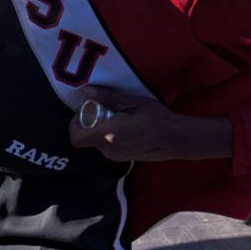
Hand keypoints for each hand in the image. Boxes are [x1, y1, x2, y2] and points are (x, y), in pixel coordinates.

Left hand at [68, 86, 231, 161]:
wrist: (177, 139)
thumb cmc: (157, 119)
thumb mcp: (132, 103)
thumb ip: (108, 97)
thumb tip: (86, 91)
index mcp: (108, 137)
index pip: (76, 138)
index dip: (74, 124)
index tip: (83, 111)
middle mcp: (109, 150)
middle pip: (86, 139)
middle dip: (89, 124)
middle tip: (102, 109)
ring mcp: (117, 157)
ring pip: (97, 143)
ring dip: (100, 130)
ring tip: (116, 116)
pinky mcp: (125, 158)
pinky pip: (109, 147)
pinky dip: (110, 136)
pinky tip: (124, 126)